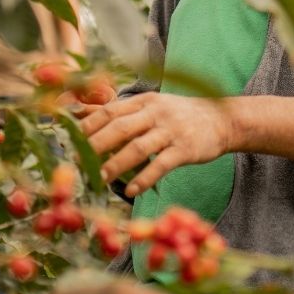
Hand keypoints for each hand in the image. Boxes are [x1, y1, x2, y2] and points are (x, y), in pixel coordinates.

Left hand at [81, 92, 236, 197]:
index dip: (88, 125)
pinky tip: (131, 191)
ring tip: (99, 178)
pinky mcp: (186, 149)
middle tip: (78, 162)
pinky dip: (144, 178)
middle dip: (95, 145)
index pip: (110, 111)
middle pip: (119, 128)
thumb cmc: (178, 116)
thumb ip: (119, 112)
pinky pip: (161, 165)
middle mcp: (155, 113)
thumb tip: (80, 112)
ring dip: (116, 164)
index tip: (70, 140)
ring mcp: (171, 131)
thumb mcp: (150, 106)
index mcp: (143, 101)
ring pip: (138, 147)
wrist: (222, 119)